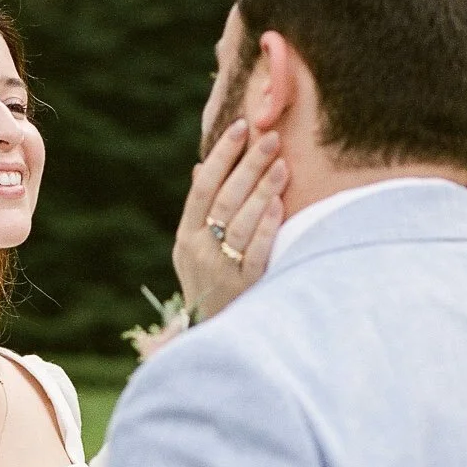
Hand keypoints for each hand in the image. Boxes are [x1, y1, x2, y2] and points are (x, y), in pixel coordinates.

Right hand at [172, 121, 286, 320]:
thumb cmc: (208, 286)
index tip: (241, 128)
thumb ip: (199, 213)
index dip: (222, 156)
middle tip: (271, 138)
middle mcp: (199, 251)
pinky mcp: (244, 287)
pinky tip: (279, 205)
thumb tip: (198, 169)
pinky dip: (265, 227)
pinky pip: (255, 252)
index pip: (202, 187)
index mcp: (185, 237)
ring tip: (281, 164)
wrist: (212, 337)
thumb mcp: (192, 251)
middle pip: (224, 199)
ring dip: (262, 190)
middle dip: (248, 166)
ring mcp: (220, 269)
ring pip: (240, 222)